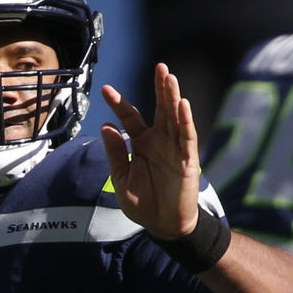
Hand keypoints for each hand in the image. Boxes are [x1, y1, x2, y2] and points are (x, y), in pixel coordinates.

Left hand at [99, 63, 201, 239]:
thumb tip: (106, 126)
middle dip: (160, 88)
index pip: (130, 118)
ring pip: (174, 118)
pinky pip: (186, 137)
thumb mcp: (121, 178)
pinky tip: (183, 104)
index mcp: (141, 143)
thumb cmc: (143, 203)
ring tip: (170, 77)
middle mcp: (159, 141)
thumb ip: (115, 153)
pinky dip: (185, 121)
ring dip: (173, 97)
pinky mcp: (187, 160)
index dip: (119, 103)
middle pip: (159, 109)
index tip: (106, 89)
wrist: (163, 226)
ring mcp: (174, 149)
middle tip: (159, 66)